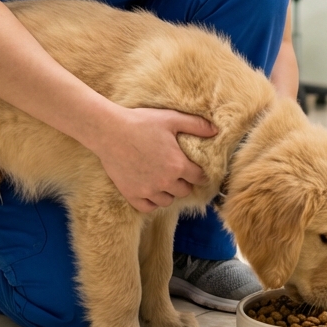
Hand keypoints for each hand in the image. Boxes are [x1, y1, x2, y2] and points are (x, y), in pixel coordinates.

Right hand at [94, 107, 214, 211]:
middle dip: (184, 183)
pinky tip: (151, 191)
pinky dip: (152, 202)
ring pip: (167, 201)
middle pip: (184, 191)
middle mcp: (165, 182)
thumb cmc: (141, 122)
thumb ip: (196, 125)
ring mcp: (148, 190)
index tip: (195, 170)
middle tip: (178, 173)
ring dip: (168, 193)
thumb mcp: (172, 119)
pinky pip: (148, 207)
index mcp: (178, 165)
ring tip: (164, 182)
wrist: (109, 131)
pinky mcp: (132, 194)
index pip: (198, 178)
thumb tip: (216, 130)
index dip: (199, 173)